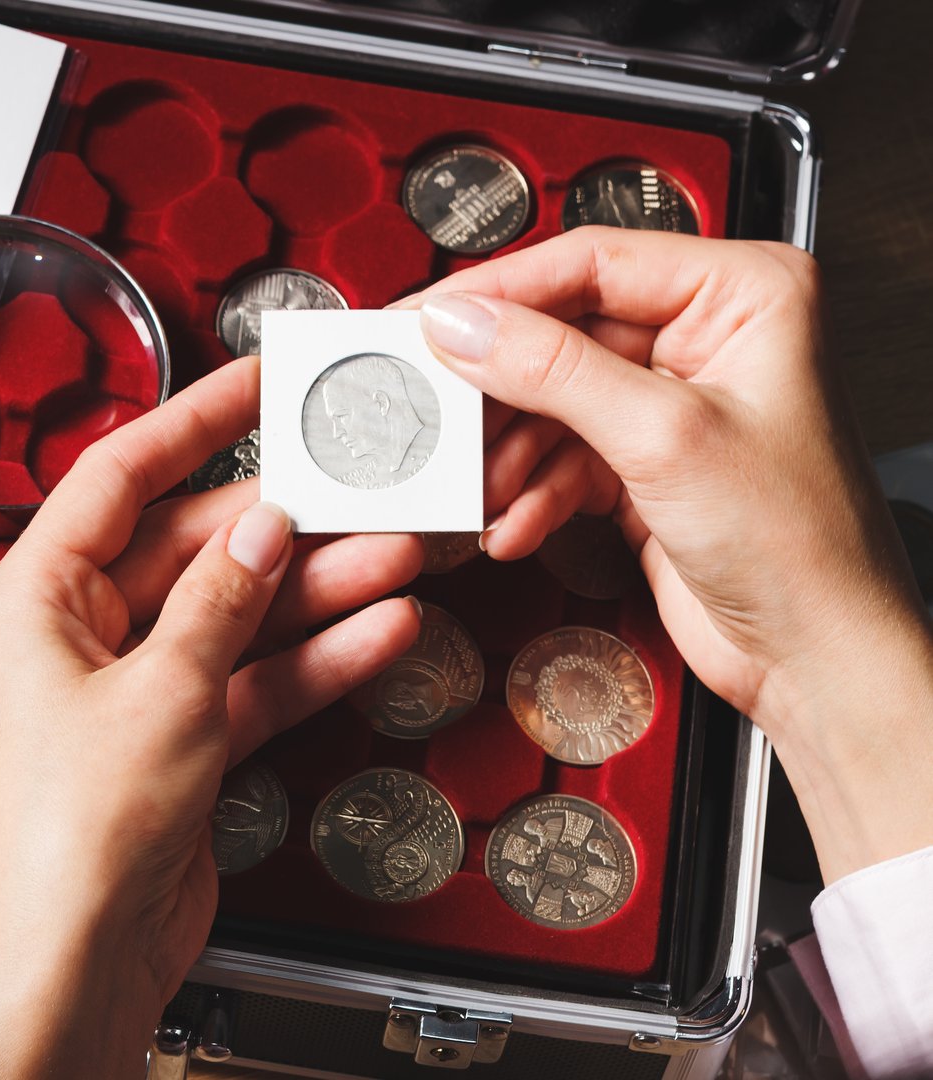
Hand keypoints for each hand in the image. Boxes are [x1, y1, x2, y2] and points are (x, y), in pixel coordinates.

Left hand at [0, 356, 423, 1079]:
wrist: (75, 964)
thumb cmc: (65, 842)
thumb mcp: (161, 694)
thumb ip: (220, 600)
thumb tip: (258, 525)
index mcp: (36, 597)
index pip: (121, 475)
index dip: (196, 420)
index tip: (258, 381)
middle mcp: (77, 633)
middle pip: (194, 546)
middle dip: (284, 523)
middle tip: (361, 487)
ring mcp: (131, 687)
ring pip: (235, 614)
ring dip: (316, 590)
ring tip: (397, 553)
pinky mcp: (176, 741)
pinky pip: (252, 680)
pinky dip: (311, 660)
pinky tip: (379, 632)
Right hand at [403, 227, 932, 881]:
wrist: (819, 659)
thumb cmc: (800, 545)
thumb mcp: (662, 437)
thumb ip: (553, 370)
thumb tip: (464, 325)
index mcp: (744, 293)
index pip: (594, 261)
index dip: (501, 291)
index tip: (428, 318)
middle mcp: (709, 336)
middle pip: (563, 333)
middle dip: (500, 387)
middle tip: (433, 404)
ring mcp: (673, 401)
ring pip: (552, 400)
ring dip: (509, 453)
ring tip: (479, 487)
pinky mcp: (646, 461)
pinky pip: (562, 455)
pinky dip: (531, 491)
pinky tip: (515, 524)